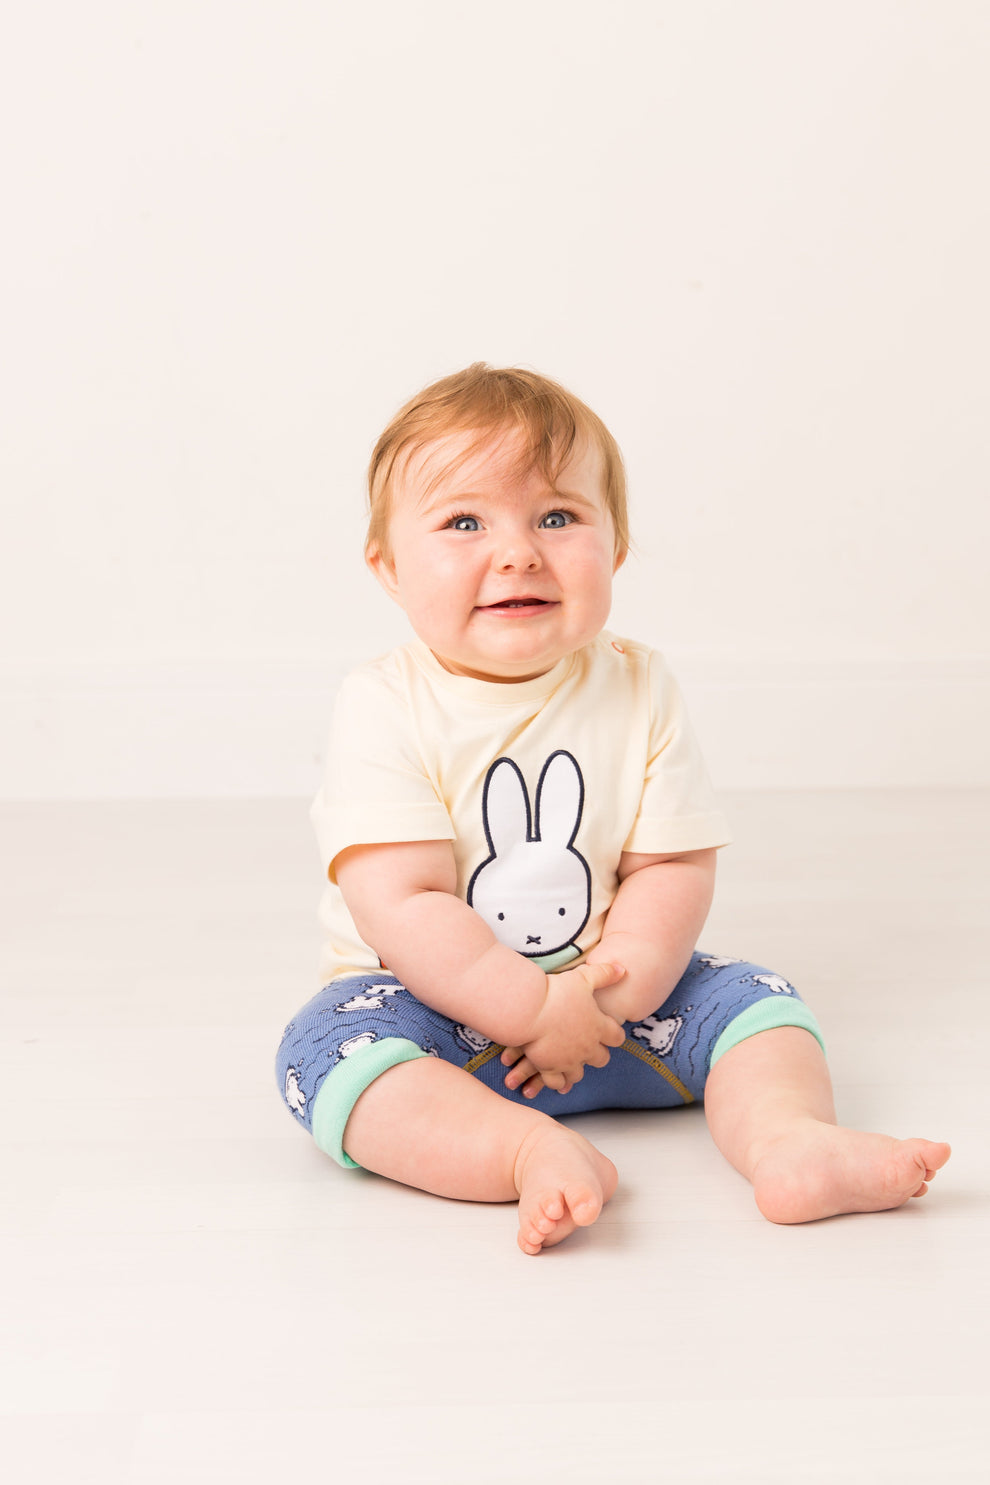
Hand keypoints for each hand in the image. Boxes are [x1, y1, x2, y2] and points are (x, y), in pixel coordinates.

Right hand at [504, 961, 625, 1093]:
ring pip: (579, 1073)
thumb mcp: (583, 978)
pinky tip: (554, 1080)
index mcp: (599, 1026)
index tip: (609, 1031)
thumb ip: (604, 974)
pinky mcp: (549, 1068)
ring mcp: (569, 1060)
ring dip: (576, 1069)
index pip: (617, 1037)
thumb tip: (623, 969)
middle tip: (589, 1047)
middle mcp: (587, 1047)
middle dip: (597, 1054)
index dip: (614, 1035)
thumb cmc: (556, 992)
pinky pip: (557, 1082)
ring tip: (571, 1064)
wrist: (529, 1010)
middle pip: (601, 1059)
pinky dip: (556, 1082)